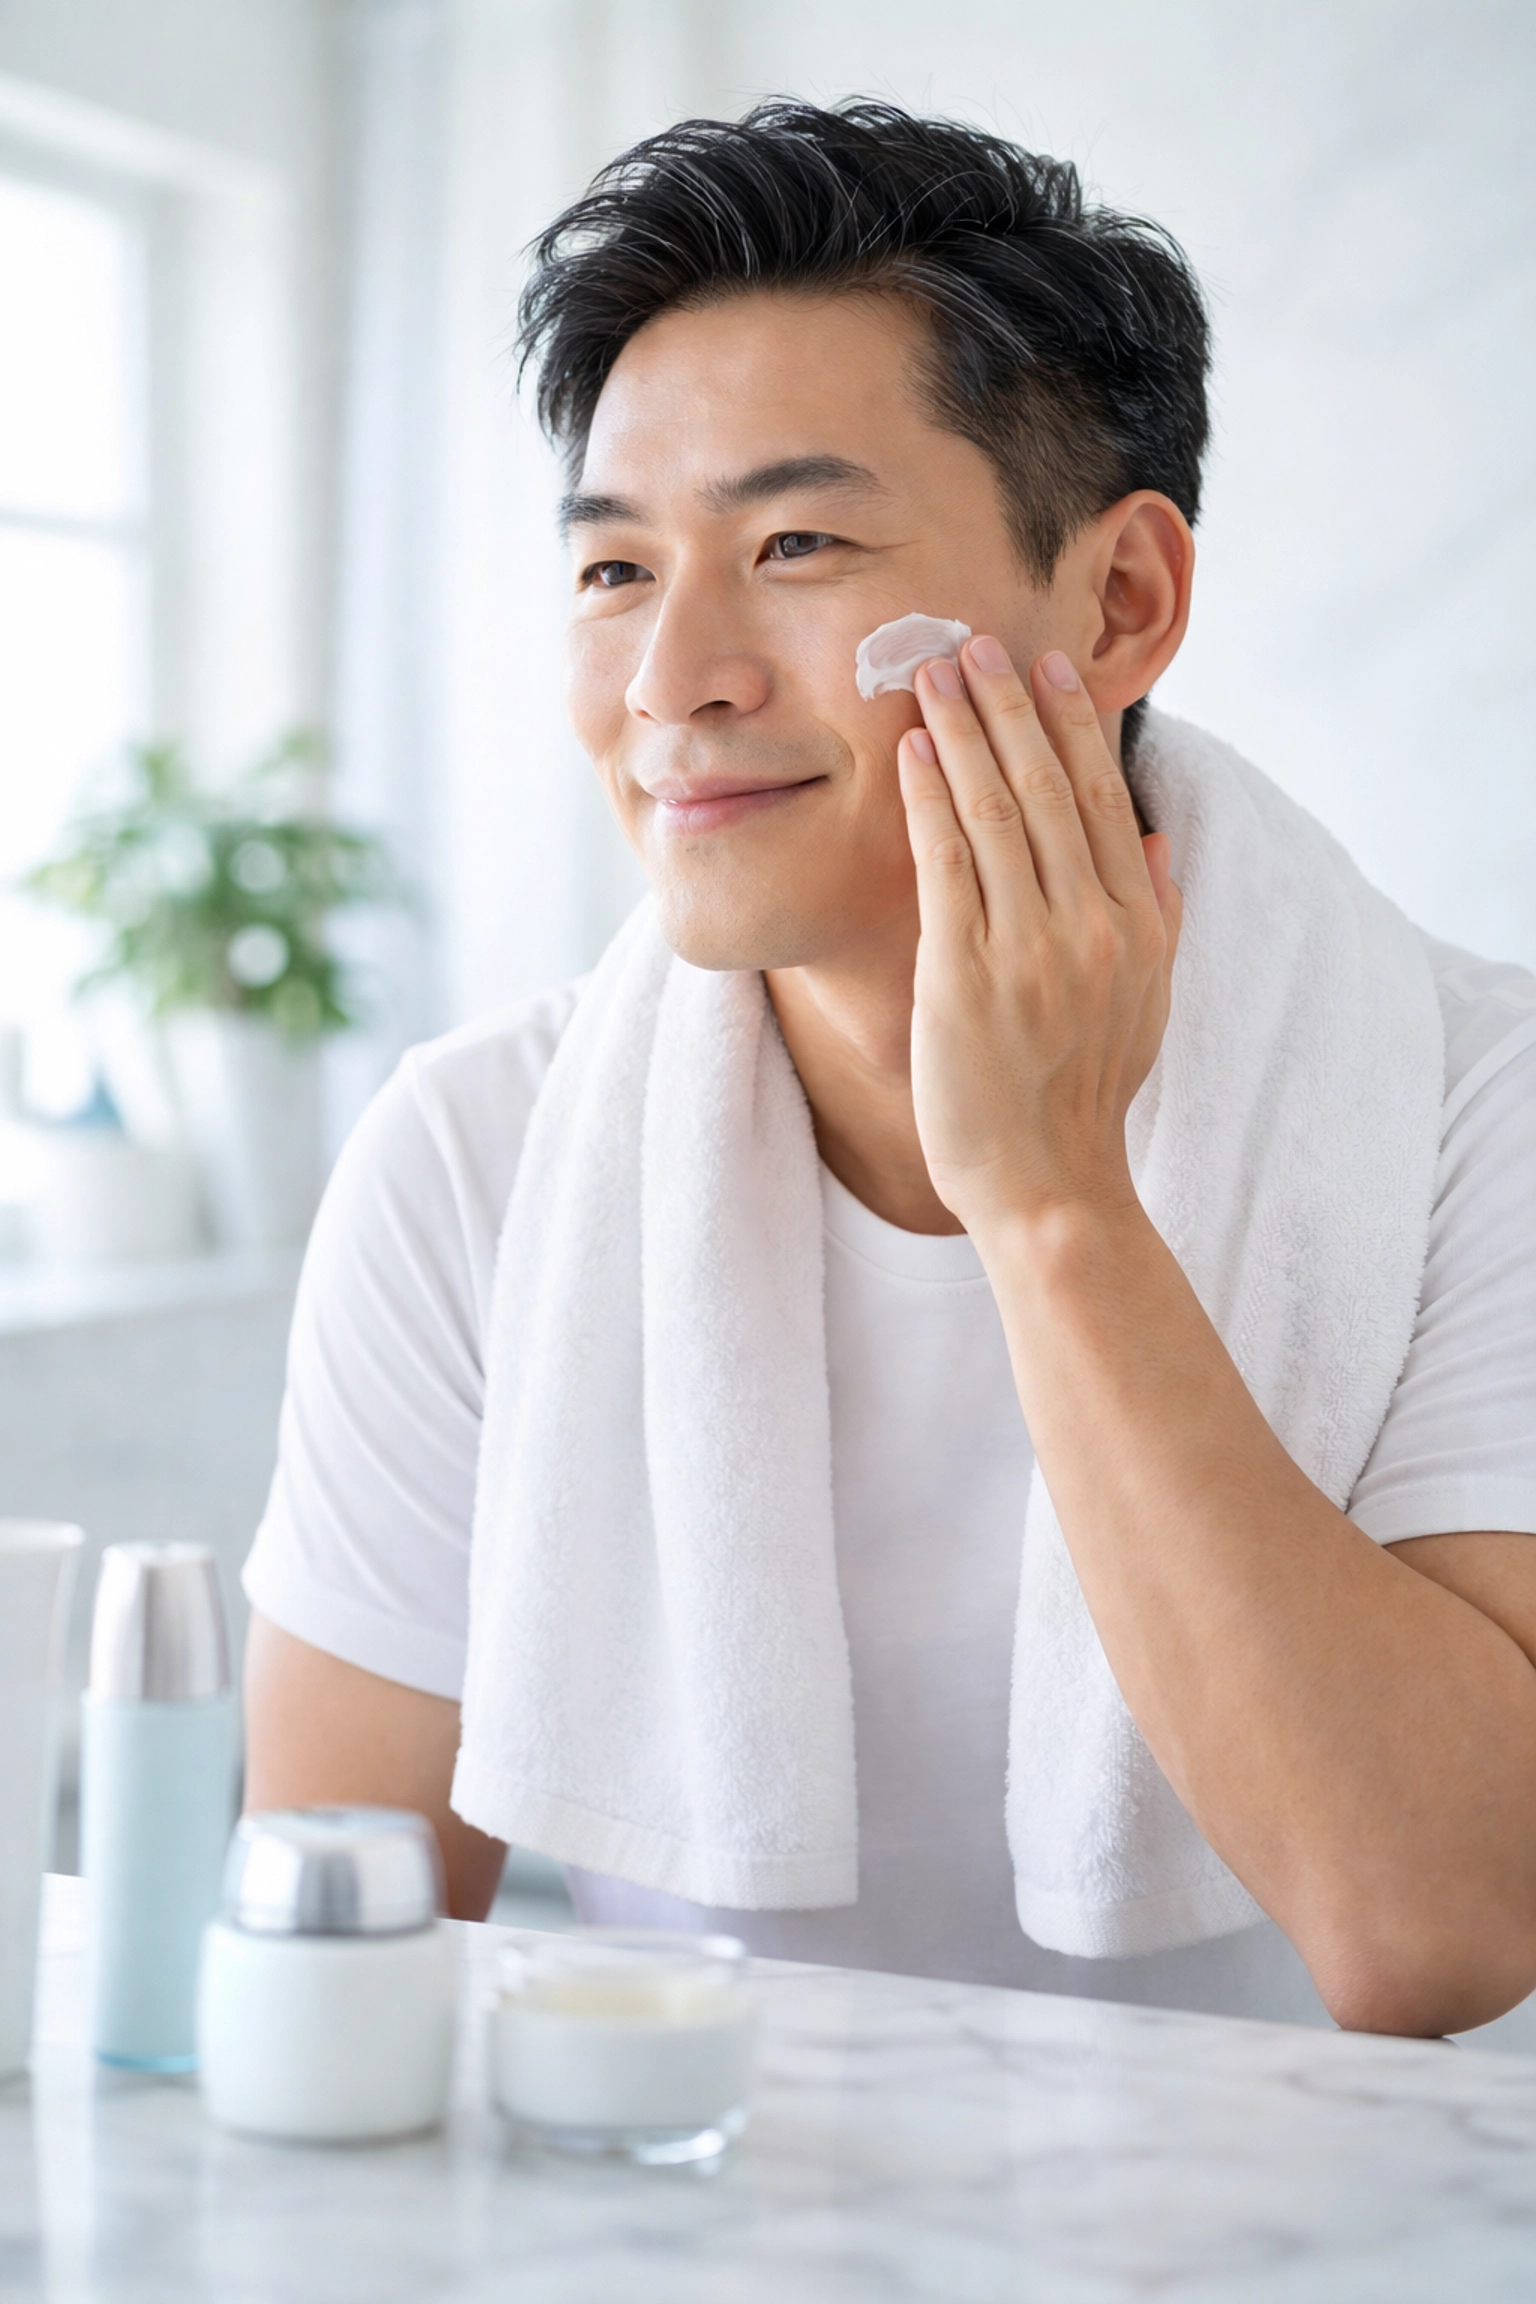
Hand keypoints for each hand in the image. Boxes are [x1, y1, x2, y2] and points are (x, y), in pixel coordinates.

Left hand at [896, 639, 1180, 1240]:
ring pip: (997, 812)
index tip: (1046, 670)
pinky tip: (909, 751)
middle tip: (976, 641)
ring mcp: (1031, 950)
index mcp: (1140, 927)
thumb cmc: (1085, 1099)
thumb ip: (1159, 915)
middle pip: (1051, 790)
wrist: (1051, 1187)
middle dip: (1010, 707)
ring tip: (933, 673)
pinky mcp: (966, 976)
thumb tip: (1159, 839)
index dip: (1071, 727)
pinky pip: (947, 866)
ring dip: (962, 733)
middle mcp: (1093, 927)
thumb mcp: (1147, 1005)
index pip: (1105, 802)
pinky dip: (928, 800)